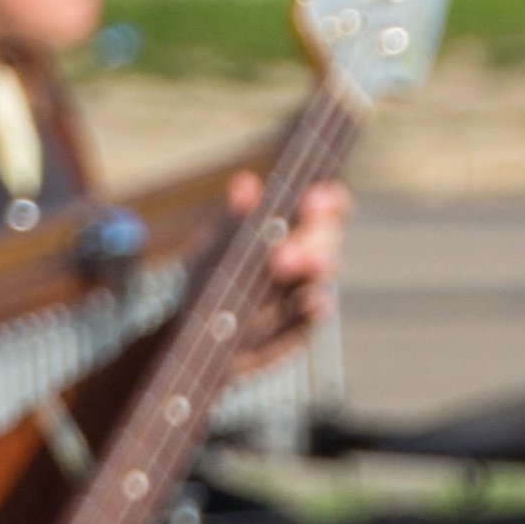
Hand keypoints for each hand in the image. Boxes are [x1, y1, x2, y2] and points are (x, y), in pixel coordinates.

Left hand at [228, 171, 349, 368]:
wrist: (195, 339)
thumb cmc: (209, 283)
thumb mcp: (213, 249)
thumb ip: (233, 221)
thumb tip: (244, 184)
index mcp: (292, 228)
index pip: (324, 208)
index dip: (327, 201)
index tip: (312, 201)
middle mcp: (307, 257)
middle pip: (329, 239)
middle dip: (313, 240)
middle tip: (281, 255)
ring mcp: (307, 292)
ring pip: (325, 274)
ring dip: (313, 267)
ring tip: (285, 266)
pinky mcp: (302, 326)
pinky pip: (315, 315)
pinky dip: (314, 307)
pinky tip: (308, 302)